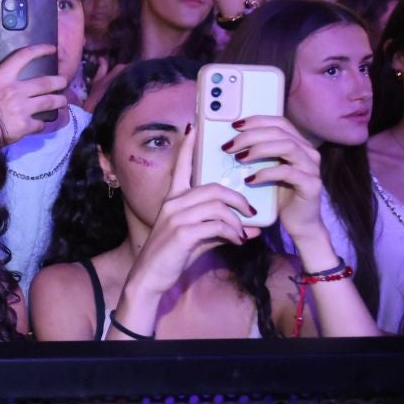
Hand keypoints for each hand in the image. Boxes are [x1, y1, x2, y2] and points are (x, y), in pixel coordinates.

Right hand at [0, 45, 66, 144]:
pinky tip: (40, 124)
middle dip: (59, 81)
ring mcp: (22, 108)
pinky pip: (40, 123)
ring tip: (62, 101)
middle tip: (63, 81)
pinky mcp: (25, 125)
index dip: (40, 50)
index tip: (52, 49)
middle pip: (45, 82)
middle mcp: (15, 90)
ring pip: (49, 102)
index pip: (24, 57)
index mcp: (3, 77)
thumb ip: (0, 79)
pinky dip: (41, 124)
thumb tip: (9, 74)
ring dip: (59, 101)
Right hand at [119, 126, 255, 312]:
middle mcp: (174, 203)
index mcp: (174, 199)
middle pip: (214, 188)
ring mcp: (176, 217)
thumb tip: (253, 228)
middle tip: (250, 212)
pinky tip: (238, 241)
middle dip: (238, 199)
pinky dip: (233, 232)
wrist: (150, 276)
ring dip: (237, 220)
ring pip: (218, 205)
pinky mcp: (182, 232)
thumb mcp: (200, 238)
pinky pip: (217, 224)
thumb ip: (223, 229)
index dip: (188, 146)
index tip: (194, 126)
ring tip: (243, 232)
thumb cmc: (174, 256)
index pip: (182, 166)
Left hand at [225, 114, 326, 246]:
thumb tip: (228, 141)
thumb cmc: (278, 194)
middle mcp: (308, 152)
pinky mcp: (311, 184)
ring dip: (259, 149)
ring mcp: (312, 167)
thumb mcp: (265, 169)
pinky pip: (288, 172)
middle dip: (250, 136)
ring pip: (286, 147)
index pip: (279, 122)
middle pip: (279, 132)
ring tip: (238, 158)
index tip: (234, 126)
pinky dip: (266, 173)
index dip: (256, 120)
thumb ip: (256, 153)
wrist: (299, 222)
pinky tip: (250, 180)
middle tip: (229, 146)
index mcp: (298, 144)